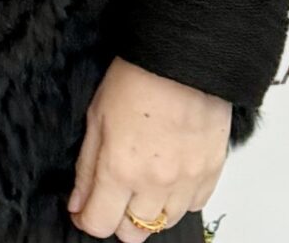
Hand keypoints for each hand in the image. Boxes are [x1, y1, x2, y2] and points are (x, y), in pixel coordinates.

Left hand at [69, 56, 229, 237]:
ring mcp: (186, 181)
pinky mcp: (211, 174)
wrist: (182, 63)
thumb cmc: (135, 81)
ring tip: (139, 185)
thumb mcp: (95, 120)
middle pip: (134, 232)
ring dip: (148, 211)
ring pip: (164, 222)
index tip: (83, 211)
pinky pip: (192, 206)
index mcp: (119, 169)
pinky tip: (166, 178)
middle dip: (117, 221)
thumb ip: (86, 169)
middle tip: (111, 199)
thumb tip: (77, 203)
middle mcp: (155, 183)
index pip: (100, 224)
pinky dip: (178, 199)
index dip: (87, 220)